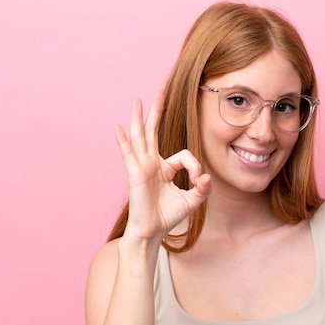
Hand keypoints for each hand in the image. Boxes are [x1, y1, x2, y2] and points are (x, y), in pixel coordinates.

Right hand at [114, 91, 211, 241]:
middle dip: (156, 112)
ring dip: (138, 118)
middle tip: (159, 93)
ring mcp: (142, 167)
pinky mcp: (135, 174)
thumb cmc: (168, 217)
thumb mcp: (191, 200)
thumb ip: (202, 188)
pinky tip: (118, 127)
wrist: (152, 232)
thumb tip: (206, 177)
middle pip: (153, 132)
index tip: (199, 181)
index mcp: (164, 168)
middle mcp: (151, 164)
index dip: (195, 166)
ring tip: (136, 101)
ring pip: (140, 137)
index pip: (183, 156)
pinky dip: (123, 141)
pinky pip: (129, 154)